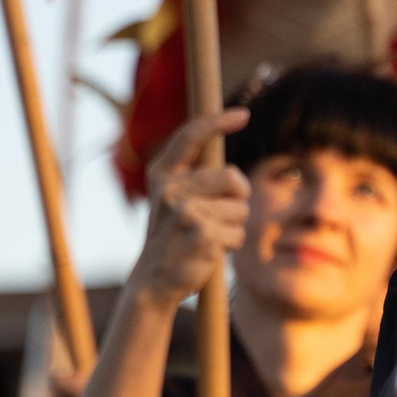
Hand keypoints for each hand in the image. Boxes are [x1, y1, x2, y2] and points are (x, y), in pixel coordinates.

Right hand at [130, 109, 249, 304]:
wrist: (153, 281)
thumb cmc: (173, 236)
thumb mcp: (174, 200)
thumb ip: (196, 178)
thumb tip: (231, 165)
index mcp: (163, 174)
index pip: (191, 136)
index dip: (218, 121)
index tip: (243, 115)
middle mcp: (171, 189)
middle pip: (233, 178)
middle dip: (239, 196)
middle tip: (220, 214)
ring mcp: (186, 211)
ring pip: (240, 209)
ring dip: (233, 225)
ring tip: (207, 237)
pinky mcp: (202, 234)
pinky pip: (239, 234)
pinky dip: (231, 245)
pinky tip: (208, 251)